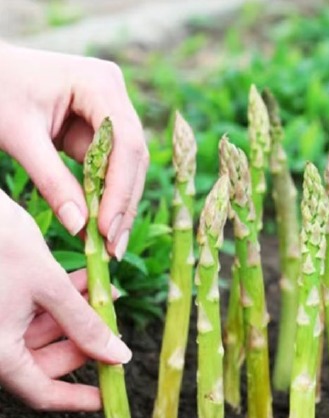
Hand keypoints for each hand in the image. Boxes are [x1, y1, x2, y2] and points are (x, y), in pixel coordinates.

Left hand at [0, 42, 148, 259]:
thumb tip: (81, 228)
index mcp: (98, 82)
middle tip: (114, 247)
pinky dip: (105, 197)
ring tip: (110, 244)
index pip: (125, 143)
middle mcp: (114, 95)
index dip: (120, 189)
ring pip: (127, 167)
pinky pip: (111, 168)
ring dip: (118, 205)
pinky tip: (100, 225)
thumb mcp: (19, 136)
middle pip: (133, 158)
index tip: (108, 229)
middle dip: (123, 204)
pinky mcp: (102, 130)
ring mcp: (111, 111)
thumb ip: (52, 181)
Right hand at [0, 191, 131, 410]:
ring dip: (77, 316)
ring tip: (106, 293)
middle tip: (114, 328)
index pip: (42, 392)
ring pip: (42, 332)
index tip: (107, 396)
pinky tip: (83, 280)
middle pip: (46, 361)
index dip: (78, 398)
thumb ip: (84, 325)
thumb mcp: (48, 286)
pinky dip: (58, 301)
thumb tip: (118, 356)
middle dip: (85, 343)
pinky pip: (31, 312)